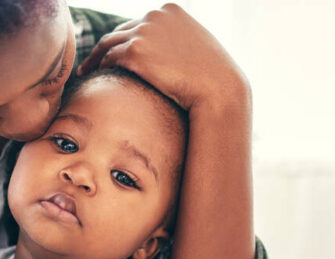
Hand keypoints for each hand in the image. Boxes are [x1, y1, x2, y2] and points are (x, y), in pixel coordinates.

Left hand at [78, 3, 248, 110]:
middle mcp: (155, 15)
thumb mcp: (198, 47)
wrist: (218, 88)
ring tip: (87, 69)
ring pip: (109, 42)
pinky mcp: (136, 51)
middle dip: (108, 46)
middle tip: (96, 60)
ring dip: (95, 56)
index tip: (117, 51)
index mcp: (170, 11)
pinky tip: (94, 75)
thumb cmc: (213, 75)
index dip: (126, 38)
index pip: (139, 23)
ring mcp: (144, 31)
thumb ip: (179, 41)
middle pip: (121, 30)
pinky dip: (99, 65)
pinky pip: (109, 57)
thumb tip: (166, 52)